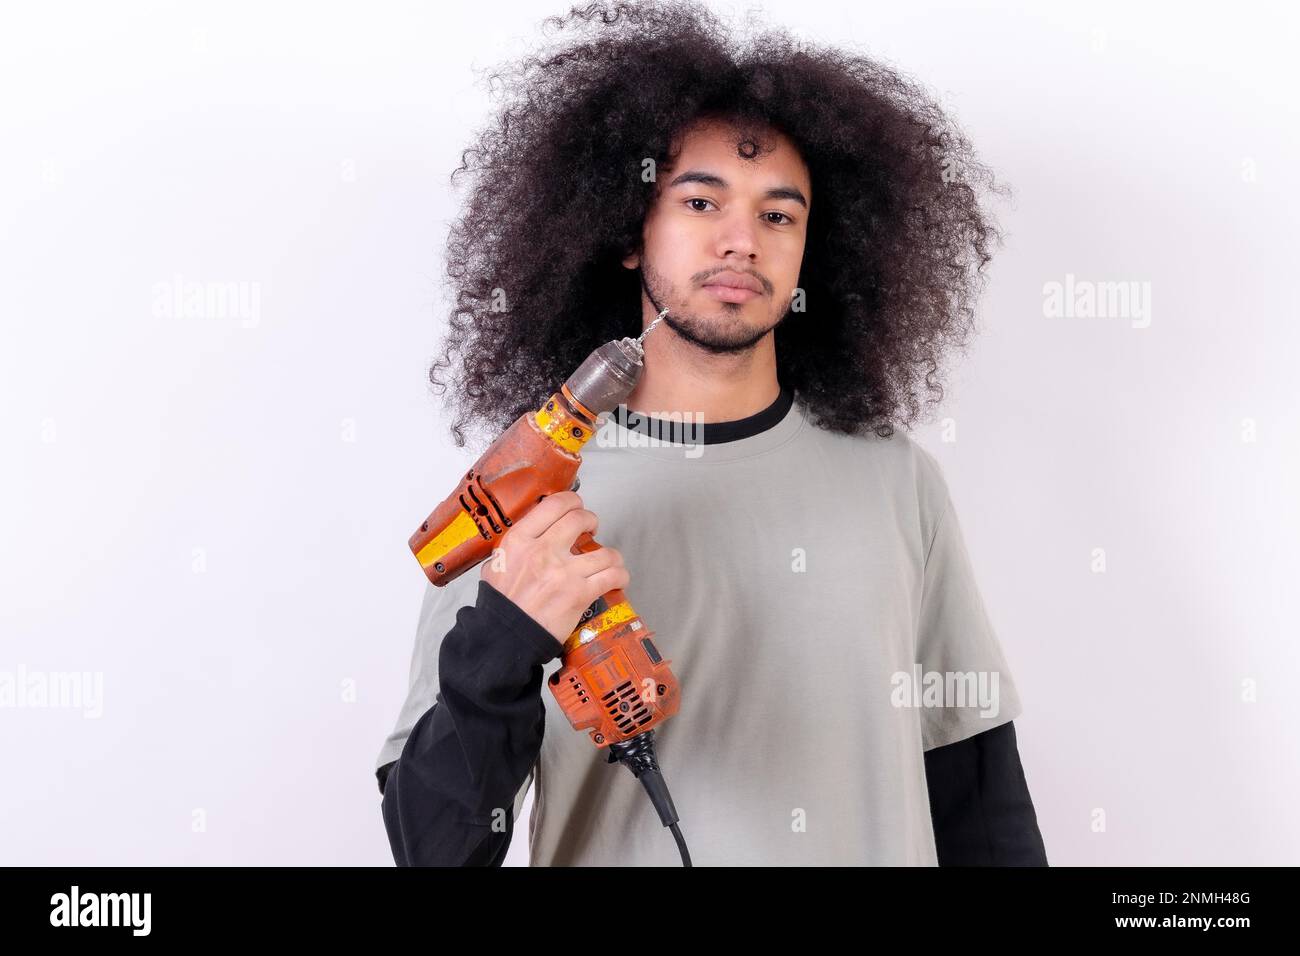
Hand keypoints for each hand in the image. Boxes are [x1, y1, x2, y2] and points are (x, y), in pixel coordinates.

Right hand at [479, 490, 628, 643]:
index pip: (554, 504)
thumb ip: (511, 549)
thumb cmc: (500, 606)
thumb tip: (525, 539)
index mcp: (520, 540)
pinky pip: (612, 576)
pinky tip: (617, 578)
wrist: (505, 637)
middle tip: (592, 528)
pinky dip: (620, 575)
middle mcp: (543, 551)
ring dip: (611, 554)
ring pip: (603, 550)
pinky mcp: (579, 594)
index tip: (576, 507)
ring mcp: (563, 572)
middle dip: (591, 520)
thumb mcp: (494, 566)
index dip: (572, 501)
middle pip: (580, 519)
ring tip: (609, 560)